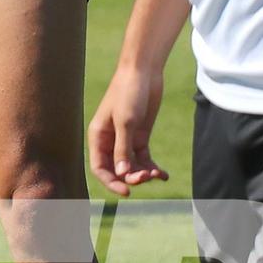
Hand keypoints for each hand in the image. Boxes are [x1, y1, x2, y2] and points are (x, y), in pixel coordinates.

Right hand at [88, 63, 170, 196]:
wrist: (143, 71)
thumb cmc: (129, 92)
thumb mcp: (126, 122)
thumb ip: (123, 149)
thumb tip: (123, 175)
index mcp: (98, 136)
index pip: (100, 168)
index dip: (111, 182)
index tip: (127, 191)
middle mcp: (110, 140)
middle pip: (117, 169)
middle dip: (131, 177)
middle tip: (146, 177)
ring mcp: (126, 139)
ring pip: (132, 166)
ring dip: (143, 173)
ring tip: (157, 173)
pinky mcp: (140, 136)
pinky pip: (144, 158)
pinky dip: (152, 167)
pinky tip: (163, 175)